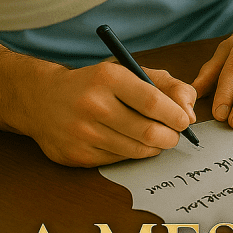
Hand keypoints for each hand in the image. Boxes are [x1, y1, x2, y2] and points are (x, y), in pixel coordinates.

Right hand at [23, 61, 196, 166]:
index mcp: (108, 77)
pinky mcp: (77, 156)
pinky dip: (131, 154)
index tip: (185, 120)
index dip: (177, 115)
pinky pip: (119, 161)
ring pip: (137, 151)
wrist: (42, 99)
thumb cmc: (95, 84)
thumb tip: (190, 111)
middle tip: (174, 135)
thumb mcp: (127, 71)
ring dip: (154, 148)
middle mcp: (93, 105)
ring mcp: (83, 133)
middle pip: (149, 132)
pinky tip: (127, 142)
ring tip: (155, 138)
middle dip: (171, 137)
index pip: (153, 101)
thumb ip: (166, 85)